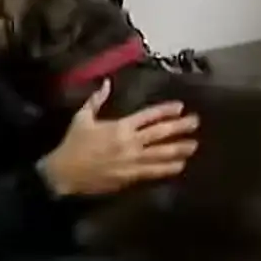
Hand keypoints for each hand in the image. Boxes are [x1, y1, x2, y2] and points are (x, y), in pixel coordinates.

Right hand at [39, 79, 198, 196]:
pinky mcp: (130, 177)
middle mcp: (130, 143)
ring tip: (194, 145)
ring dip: (179, 149)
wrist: (65, 173)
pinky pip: (153, 172)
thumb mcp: (82, 118)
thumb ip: (96, 100)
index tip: (180, 107)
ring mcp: (132, 162)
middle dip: (180, 127)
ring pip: (161, 154)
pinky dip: (167, 168)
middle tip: (195, 122)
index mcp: (120, 126)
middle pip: (161, 134)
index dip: (166, 110)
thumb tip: (107, 82)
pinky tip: (179, 166)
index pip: (149, 116)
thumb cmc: (73, 144)